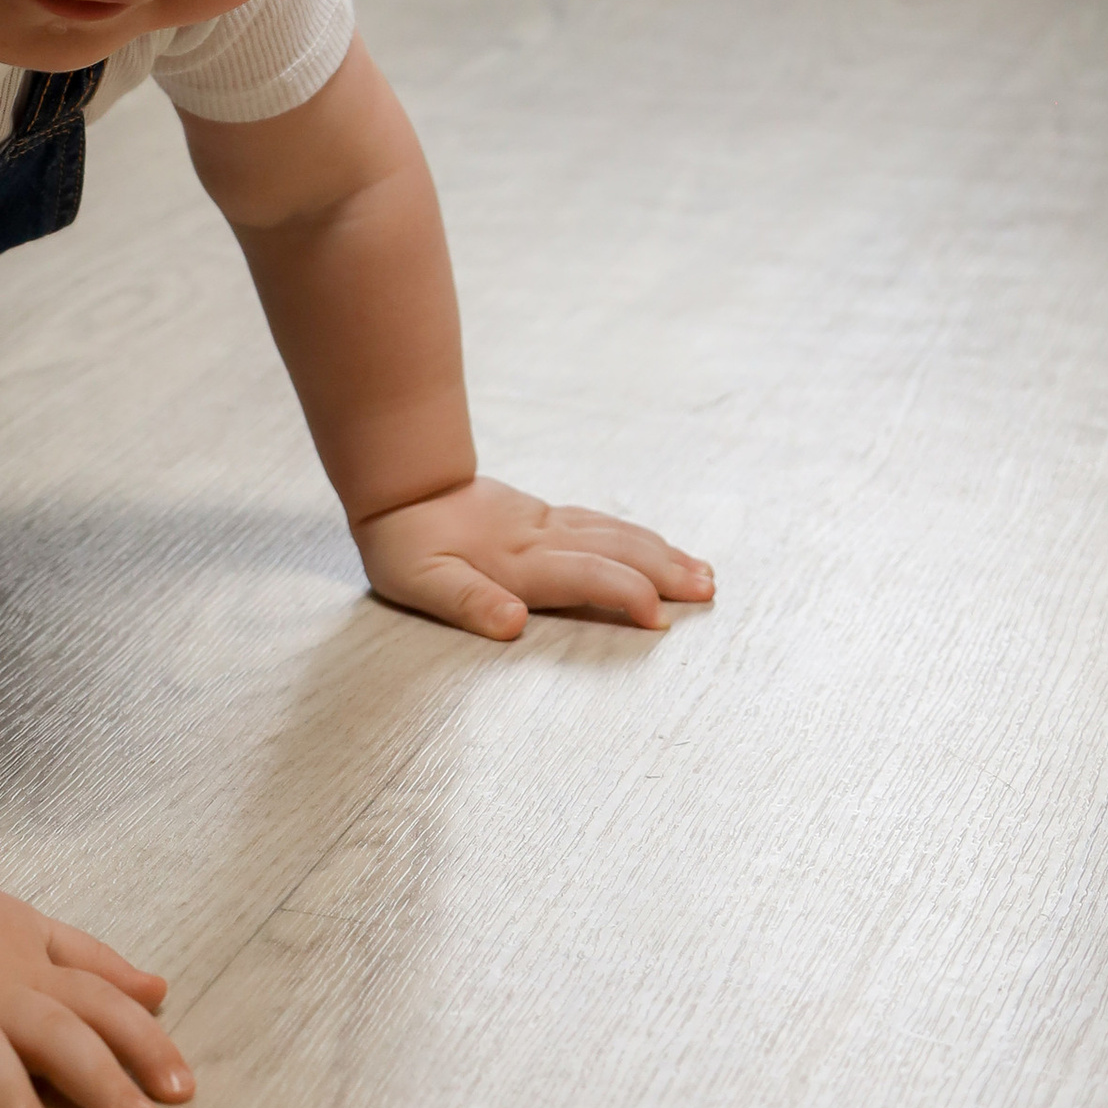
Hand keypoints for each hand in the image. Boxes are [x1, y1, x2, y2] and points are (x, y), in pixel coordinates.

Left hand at [356, 473, 712, 640]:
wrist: (398, 484)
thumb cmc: (405, 545)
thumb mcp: (420, 584)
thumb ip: (467, 603)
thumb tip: (512, 623)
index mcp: (517, 563)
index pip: (584, 577)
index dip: (624, 595)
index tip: (660, 619)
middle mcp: (541, 539)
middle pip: (614, 552)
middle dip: (665, 572)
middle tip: (709, 592)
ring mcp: (545, 524)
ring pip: (614, 534)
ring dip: (660, 553)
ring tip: (702, 572)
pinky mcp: (542, 516)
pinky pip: (601, 524)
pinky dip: (636, 536)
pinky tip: (654, 545)